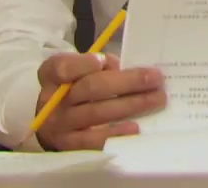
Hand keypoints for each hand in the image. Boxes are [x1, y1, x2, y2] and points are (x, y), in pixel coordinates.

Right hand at [33, 53, 165, 150]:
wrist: (57, 123)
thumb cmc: (78, 88)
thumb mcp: (84, 71)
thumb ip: (104, 66)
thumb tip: (134, 71)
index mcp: (53, 74)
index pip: (62, 67)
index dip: (81, 64)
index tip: (102, 61)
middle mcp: (51, 100)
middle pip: (90, 88)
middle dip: (127, 82)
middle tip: (155, 78)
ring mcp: (59, 125)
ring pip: (97, 113)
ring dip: (131, 105)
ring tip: (156, 99)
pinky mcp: (69, 146)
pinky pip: (94, 141)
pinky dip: (116, 133)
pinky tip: (135, 128)